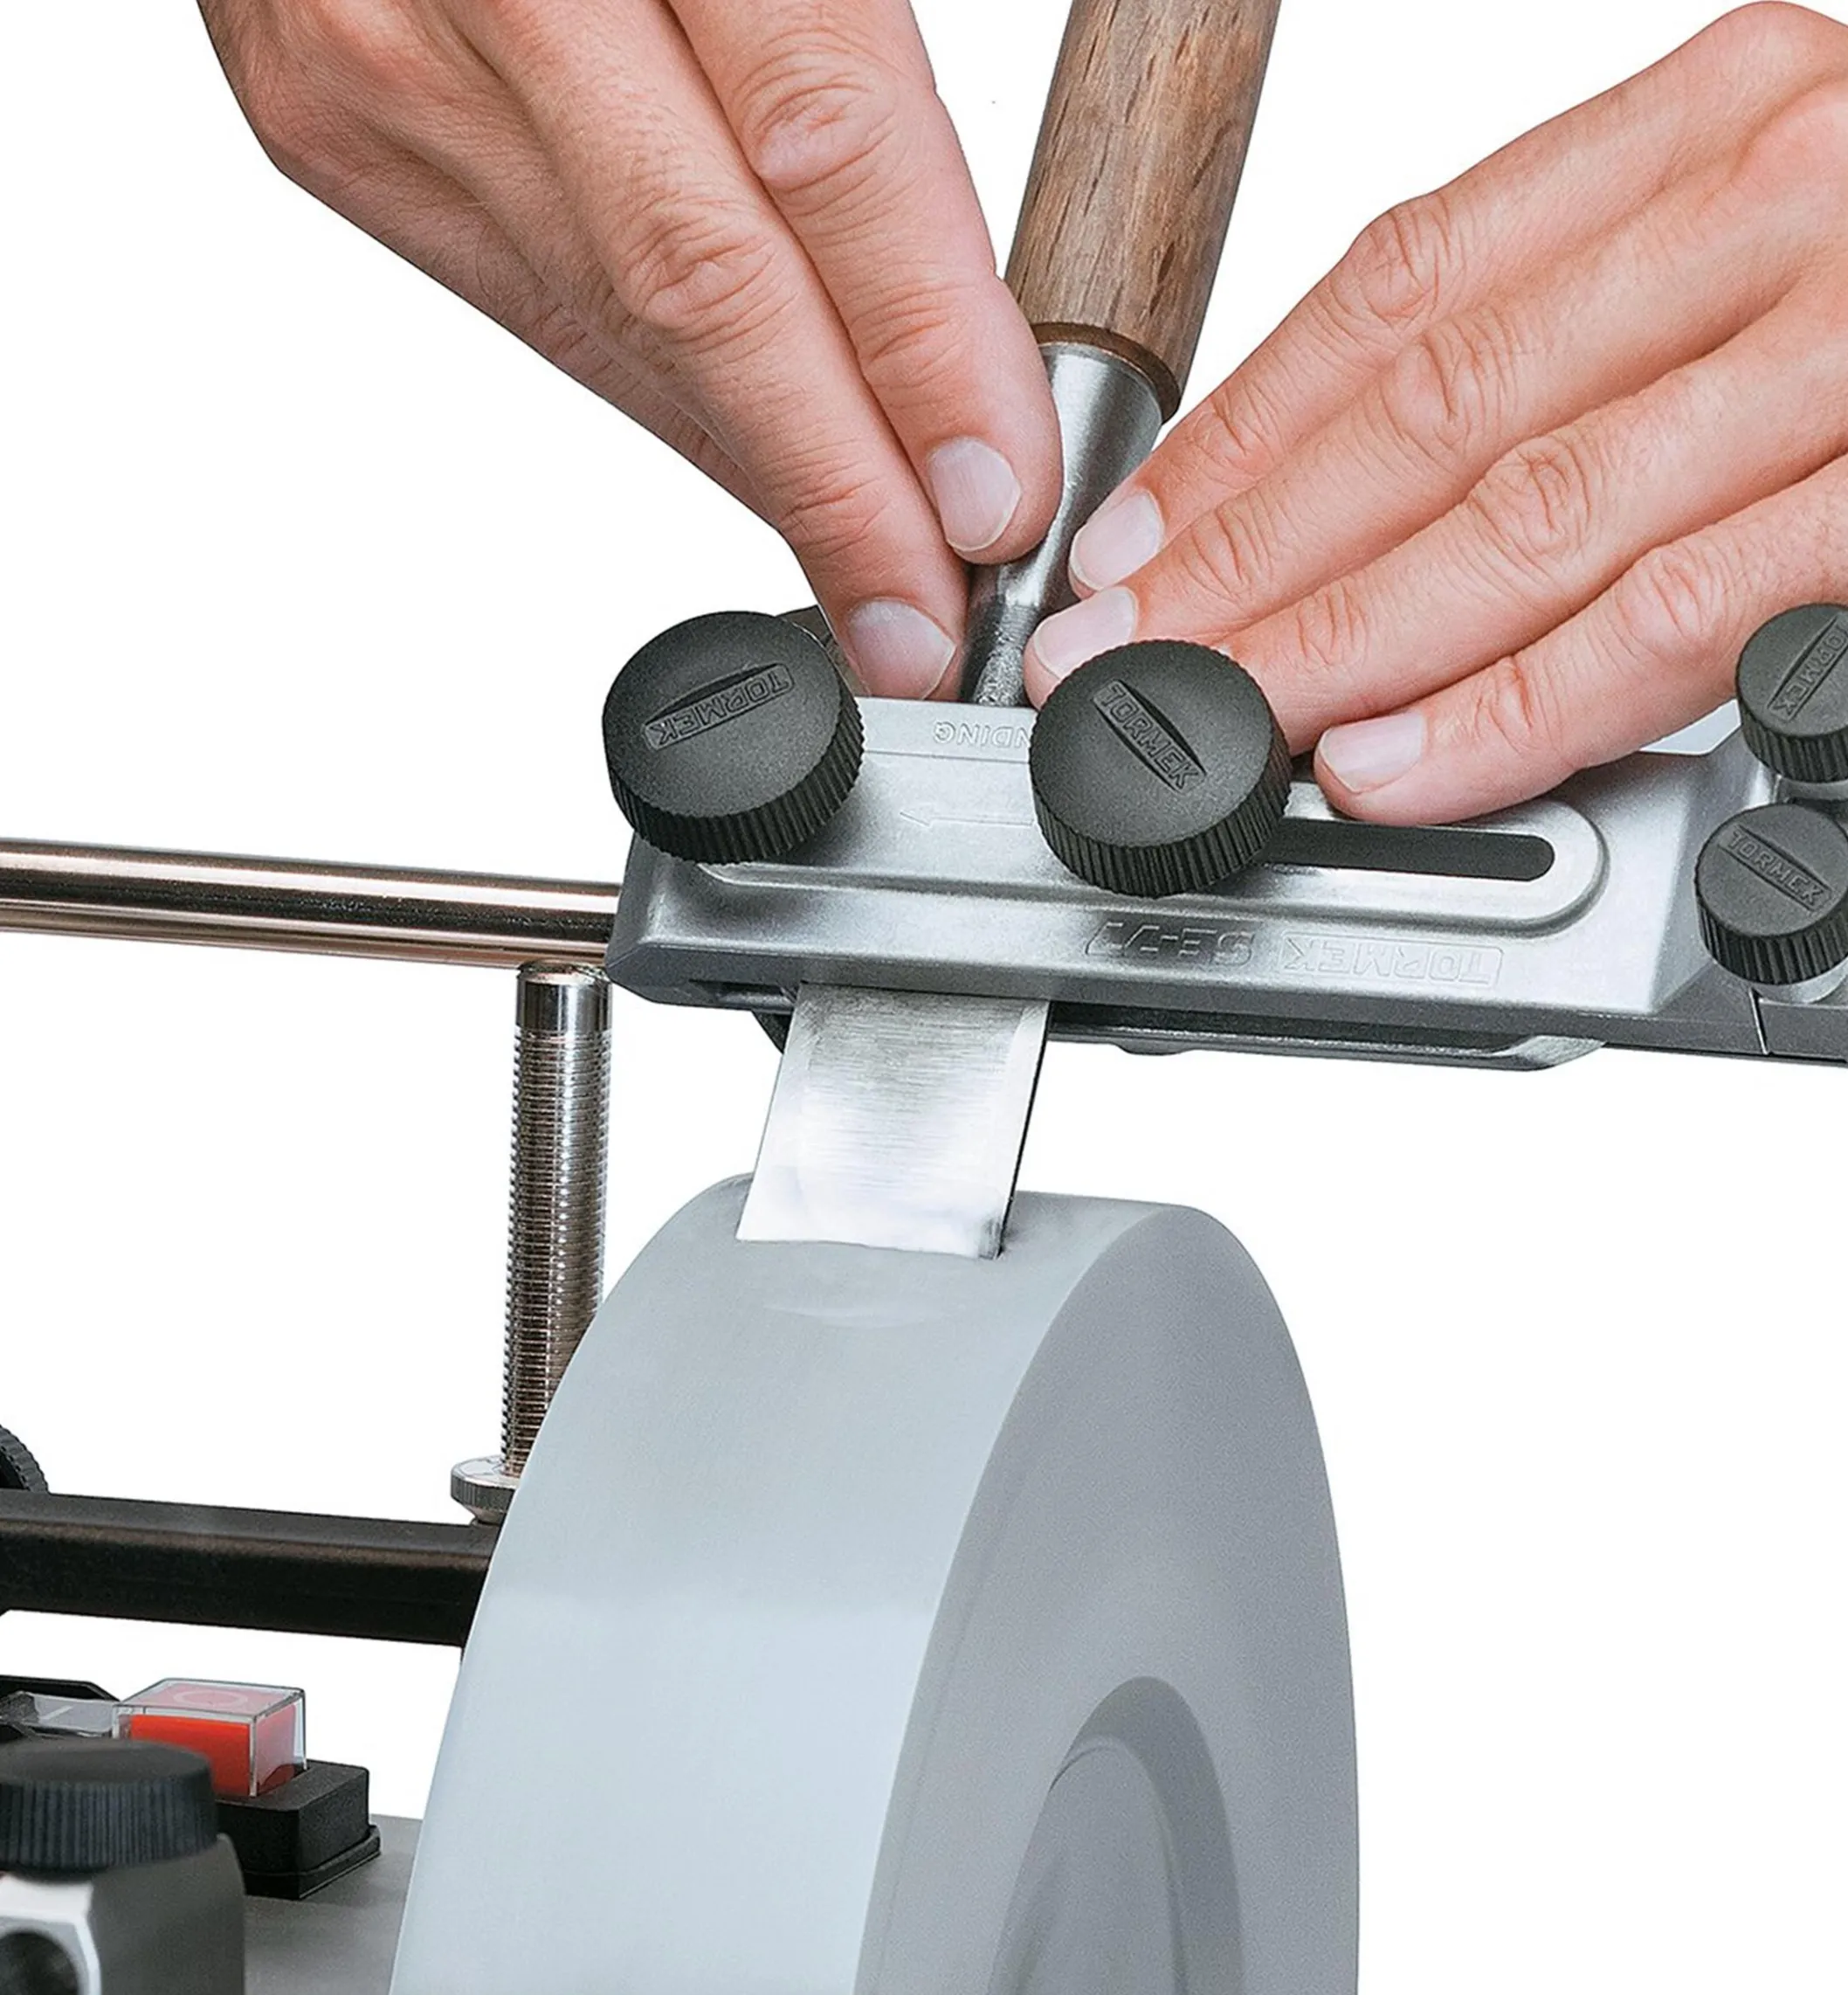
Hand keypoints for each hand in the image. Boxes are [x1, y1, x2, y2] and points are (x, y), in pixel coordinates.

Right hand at [198, 0, 1060, 695]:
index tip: (995, 497)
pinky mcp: (336, 126)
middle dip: (838, 486)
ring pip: (616, 328)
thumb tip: (952, 286)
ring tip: (865, 576)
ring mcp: (387, 63)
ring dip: (755, 468)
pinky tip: (743, 460)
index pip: (824, 148)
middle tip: (928, 624)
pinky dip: (659, 400)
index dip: (922, 348)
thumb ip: (846, 45)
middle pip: (707, 290)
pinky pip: (535, 305)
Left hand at [1024, 3, 1847, 820]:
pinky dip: (1526, 699)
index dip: (1245, 431)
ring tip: (1215, 721)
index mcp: (1725, 119)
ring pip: (1529, 518)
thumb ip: (1608, 312)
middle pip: (1432, 413)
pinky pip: (1689, 609)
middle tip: (1115, 660)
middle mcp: (1784, 204)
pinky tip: (1398, 760)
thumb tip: (1401, 462)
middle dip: (1246, 559)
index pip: (1404, 287)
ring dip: (1339, 645)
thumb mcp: (1781, 208)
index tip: (1136, 537)